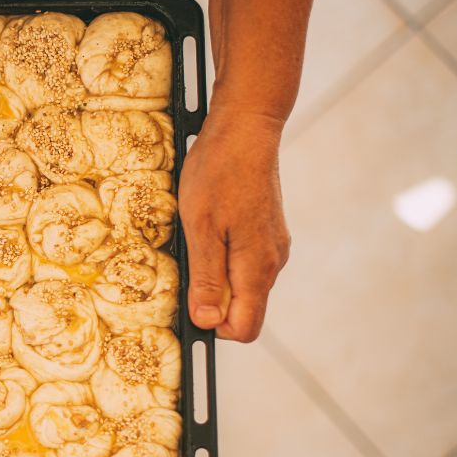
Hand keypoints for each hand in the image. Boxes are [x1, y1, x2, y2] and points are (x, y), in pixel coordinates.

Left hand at [177, 109, 290, 341]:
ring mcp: (272, 246)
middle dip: (212, 301)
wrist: (246, 128)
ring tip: (194, 239)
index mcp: (257, 267)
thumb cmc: (219, 172)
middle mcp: (272, 262)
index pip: (244, 328)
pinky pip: (244, 262)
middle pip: (244, 309)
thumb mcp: (201, 227)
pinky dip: (223, 257)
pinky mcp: (266, 232)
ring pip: (243, 284)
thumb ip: (207, 278)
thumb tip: (208, 322)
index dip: (214, 325)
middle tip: (185, 264)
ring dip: (215, 275)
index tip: (188, 302)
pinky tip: (207, 229)